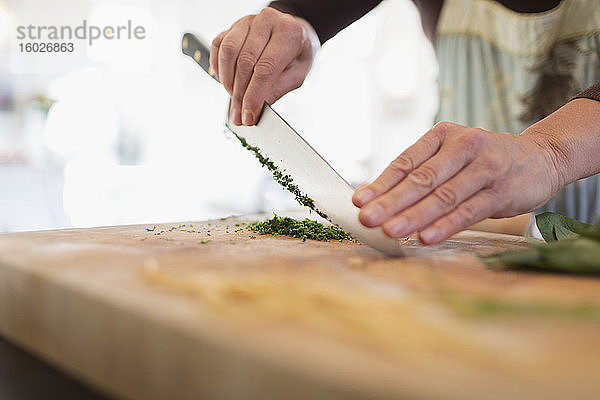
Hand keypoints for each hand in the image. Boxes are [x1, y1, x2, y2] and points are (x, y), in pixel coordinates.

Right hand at [210, 7, 319, 125]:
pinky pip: (218, 46)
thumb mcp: (297, 74)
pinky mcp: (233, 26)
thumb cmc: (297, 54)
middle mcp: (267, 21)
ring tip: (234, 98)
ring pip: (228, 52)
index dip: (254, 95)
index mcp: (288, 32)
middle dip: (239, 94)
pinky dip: (219, 68)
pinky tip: (227, 81)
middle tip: (239, 114)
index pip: (266, 68)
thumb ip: (277, 90)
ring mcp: (247, 21)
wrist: (291, 33)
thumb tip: (256, 108)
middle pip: (245, 62)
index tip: (248, 115)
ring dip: (228, 81)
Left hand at [352, 121, 565, 244]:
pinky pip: (469, 210)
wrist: (539, 157)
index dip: (381, 183)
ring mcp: (485, 168)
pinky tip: (426, 237)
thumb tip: (378, 199)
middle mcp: (464, 146)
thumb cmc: (483, 161)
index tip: (359, 202)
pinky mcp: (502, 191)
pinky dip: (446, 225)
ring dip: (414, 216)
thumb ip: (421, 173)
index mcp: (443, 135)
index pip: (405, 162)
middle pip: (421, 179)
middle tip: (367, 219)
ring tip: (391, 232)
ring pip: (443, 196)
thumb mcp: (451, 156)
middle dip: (391, 202)